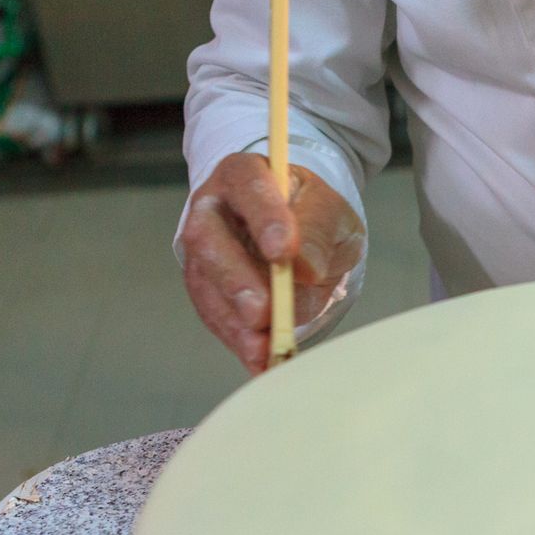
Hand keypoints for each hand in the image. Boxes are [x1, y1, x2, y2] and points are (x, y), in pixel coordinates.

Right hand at [179, 153, 365, 371]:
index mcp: (244, 174)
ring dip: (235, 321)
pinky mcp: (206, 289)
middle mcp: (212, 209)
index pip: (248, 186)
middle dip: (236, 279)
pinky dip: (239, 341)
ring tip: (264, 348)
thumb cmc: (312, 215)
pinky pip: (215, 316)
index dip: (263, 218)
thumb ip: (319, 229)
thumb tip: (303, 267)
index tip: (284, 252)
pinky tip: (262, 361)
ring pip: (206, 284)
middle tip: (261, 311)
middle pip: (209, 239)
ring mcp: (202, 251)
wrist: (298, 233)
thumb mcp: (331, 212)